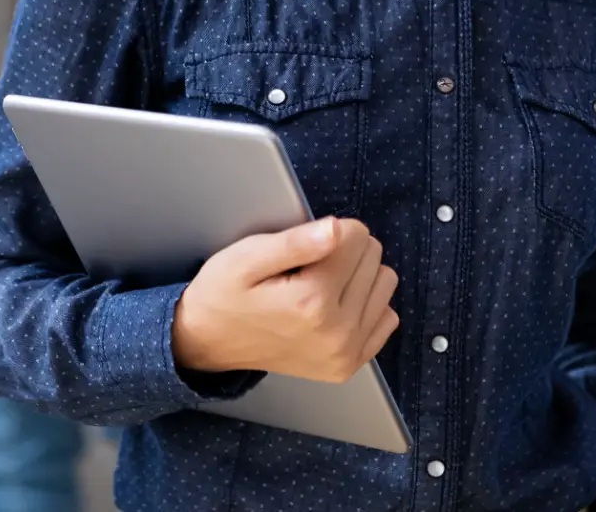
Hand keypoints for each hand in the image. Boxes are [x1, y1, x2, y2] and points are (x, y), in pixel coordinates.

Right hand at [172, 217, 400, 382]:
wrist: (208, 342)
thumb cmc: (223, 295)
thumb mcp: (245, 258)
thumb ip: (293, 243)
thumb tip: (336, 229)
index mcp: (311, 300)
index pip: (355, 236)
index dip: (328, 229)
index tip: (303, 244)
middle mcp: (336, 332)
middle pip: (373, 257)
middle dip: (343, 250)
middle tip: (306, 266)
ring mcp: (345, 353)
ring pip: (384, 284)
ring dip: (358, 275)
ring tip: (320, 284)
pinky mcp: (348, 365)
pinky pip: (386, 318)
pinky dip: (365, 304)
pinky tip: (334, 305)